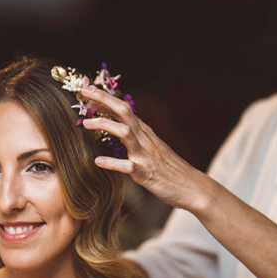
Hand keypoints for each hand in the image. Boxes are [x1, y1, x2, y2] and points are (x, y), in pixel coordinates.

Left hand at [80, 85, 209, 211]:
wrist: (192, 187)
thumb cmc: (169, 169)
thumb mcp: (153, 147)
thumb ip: (137, 135)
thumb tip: (119, 124)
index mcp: (145, 132)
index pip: (125, 109)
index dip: (107, 98)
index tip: (88, 90)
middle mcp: (145, 139)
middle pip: (125, 112)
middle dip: (104, 100)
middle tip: (84, 92)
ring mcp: (145, 155)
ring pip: (125, 133)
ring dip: (105, 125)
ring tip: (86, 123)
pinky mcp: (145, 173)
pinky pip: (127, 166)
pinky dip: (112, 163)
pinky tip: (97, 161)